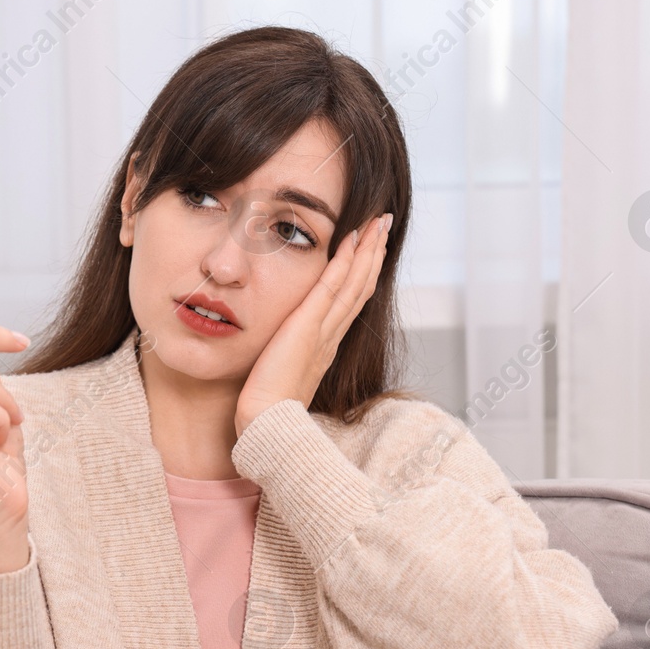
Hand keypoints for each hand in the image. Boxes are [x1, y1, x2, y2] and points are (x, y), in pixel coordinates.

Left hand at [235, 212, 390, 435]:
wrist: (265, 425)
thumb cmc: (266, 410)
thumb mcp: (280, 376)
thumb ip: (286, 359)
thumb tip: (279, 352)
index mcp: (325, 347)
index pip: (350, 302)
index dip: (363, 274)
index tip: (371, 249)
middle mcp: (331, 337)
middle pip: (360, 287)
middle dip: (373, 254)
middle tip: (384, 225)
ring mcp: (323, 332)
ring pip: (354, 283)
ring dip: (368, 250)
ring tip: (378, 223)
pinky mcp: (309, 328)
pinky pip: (333, 288)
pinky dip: (345, 262)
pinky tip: (352, 239)